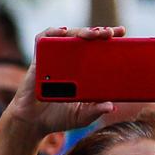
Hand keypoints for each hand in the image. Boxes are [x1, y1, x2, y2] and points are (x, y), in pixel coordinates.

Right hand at [4, 29, 119, 133]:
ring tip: (93, 34)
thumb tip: (111, 107)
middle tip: (109, 33)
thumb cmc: (58, 117)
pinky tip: (63, 32)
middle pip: (85, 39)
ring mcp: (53, 59)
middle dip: (99, 32)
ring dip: (80, 31)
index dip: (109, 39)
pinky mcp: (37, 61)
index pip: (97, 48)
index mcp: (83, 71)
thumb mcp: (83, 116)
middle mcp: (69, 61)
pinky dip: (51, 32)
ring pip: (67, 36)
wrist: (33, 123)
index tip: (121, 33)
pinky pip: (41, 40)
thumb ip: (95, 111)